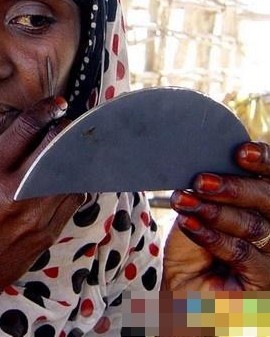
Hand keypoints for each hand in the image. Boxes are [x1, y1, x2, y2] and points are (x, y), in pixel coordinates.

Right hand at [0, 97, 83, 335]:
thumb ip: (0, 156)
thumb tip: (34, 131)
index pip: (24, 130)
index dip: (44, 111)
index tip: (56, 103)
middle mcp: (13, 191)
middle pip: (53, 145)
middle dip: (65, 128)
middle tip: (66, 122)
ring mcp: (35, 214)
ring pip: (71, 169)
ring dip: (75, 151)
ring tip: (74, 142)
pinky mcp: (49, 231)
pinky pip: (74, 195)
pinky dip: (75, 179)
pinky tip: (69, 173)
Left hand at [162, 141, 269, 289]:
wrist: (183, 293)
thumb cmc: (194, 248)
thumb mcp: (200, 211)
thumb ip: (210, 190)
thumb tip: (202, 161)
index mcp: (264, 206)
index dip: (263, 162)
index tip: (239, 151)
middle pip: (268, 199)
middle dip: (234, 187)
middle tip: (200, 180)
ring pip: (253, 225)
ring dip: (215, 211)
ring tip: (186, 200)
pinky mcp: (264, 282)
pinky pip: (241, 253)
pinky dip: (211, 236)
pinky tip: (189, 224)